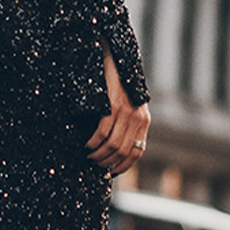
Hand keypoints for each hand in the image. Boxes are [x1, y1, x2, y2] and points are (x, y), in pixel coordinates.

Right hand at [85, 39, 150, 174]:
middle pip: (122, 151)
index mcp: (143, 121)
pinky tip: (86, 144)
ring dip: (98, 154)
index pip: (137, 153)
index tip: (110, 172)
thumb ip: (127, 123)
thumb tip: (115, 146)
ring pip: (112, 144)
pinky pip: (102, 132)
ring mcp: (126, 112)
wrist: (116, 57)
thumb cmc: (118, 82)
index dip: (123, 166)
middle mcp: (138, 119)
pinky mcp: (113, 106)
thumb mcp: (129, 104)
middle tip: (94, 164)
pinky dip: (92, 142)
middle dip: (107, 162)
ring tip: (88, 155)